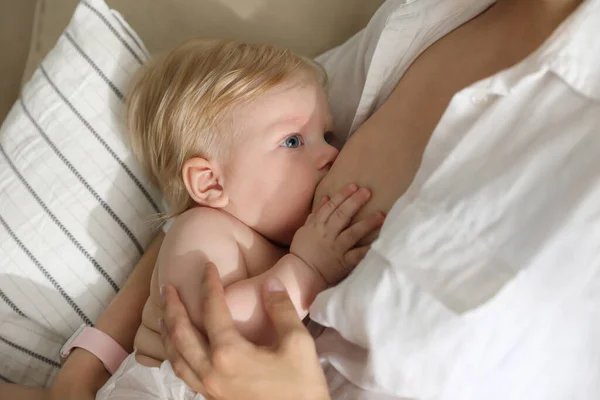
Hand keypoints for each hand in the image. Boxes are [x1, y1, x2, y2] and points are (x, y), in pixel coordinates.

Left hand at [160, 263, 330, 399]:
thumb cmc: (301, 387)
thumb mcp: (298, 344)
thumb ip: (282, 310)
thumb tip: (270, 283)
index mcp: (229, 354)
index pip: (212, 310)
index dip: (208, 284)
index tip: (207, 266)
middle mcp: (211, 371)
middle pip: (180, 334)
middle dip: (171, 308)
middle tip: (167, 287)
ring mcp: (208, 389)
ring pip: (175, 357)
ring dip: (166, 332)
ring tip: (163, 315)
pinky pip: (183, 374)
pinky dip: (174, 356)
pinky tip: (178, 350)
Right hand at [290, 183, 383, 284]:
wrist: (301, 273)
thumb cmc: (303, 251)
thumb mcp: (305, 229)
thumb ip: (316, 214)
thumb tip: (326, 198)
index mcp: (318, 225)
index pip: (331, 207)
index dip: (342, 195)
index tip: (354, 186)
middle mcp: (328, 234)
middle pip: (342, 215)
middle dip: (355, 202)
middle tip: (367, 192)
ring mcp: (336, 248)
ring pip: (352, 232)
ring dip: (367, 223)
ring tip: (380, 215)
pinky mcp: (343, 262)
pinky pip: (357, 255)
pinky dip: (367, 250)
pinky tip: (378, 243)